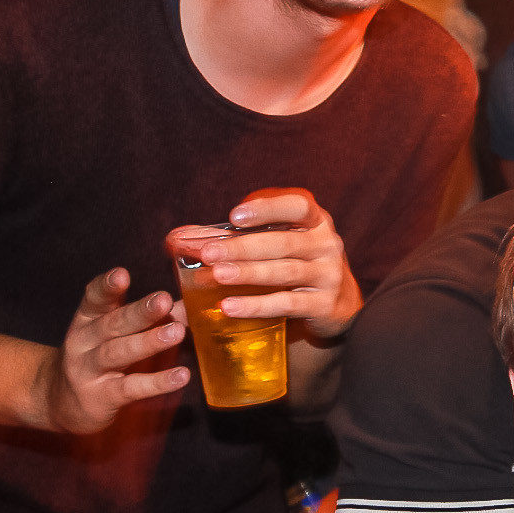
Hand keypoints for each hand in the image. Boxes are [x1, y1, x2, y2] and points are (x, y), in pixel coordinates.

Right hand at [35, 267, 188, 432]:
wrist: (61, 403)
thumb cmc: (98, 359)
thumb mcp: (117, 334)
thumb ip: (150, 318)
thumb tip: (188, 305)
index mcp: (88, 320)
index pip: (94, 299)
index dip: (107, 286)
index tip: (121, 274)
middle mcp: (84, 342)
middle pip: (113, 324)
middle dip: (139, 312)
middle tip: (164, 300)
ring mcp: (89, 371)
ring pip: (119, 353)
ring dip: (149, 342)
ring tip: (177, 332)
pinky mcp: (100, 397)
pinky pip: (131, 388)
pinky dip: (157, 382)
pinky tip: (181, 376)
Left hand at [185, 190, 362, 339]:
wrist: (336, 304)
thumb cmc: (295, 265)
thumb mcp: (275, 244)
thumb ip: (231, 238)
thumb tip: (177, 239)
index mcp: (315, 221)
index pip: (298, 206)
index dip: (268, 209)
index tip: (235, 215)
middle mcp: (326, 244)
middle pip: (283, 243)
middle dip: (242, 247)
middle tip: (206, 253)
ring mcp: (329, 275)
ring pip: (284, 272)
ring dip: (247, 273)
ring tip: (215, 275)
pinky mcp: (324, 305)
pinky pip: (287, 304)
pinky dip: (256, 305)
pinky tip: (229, 306)